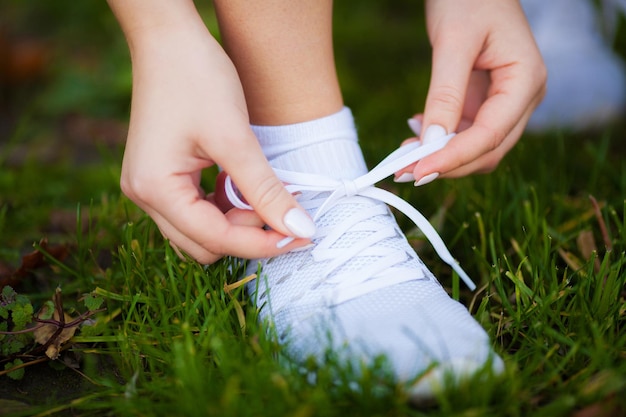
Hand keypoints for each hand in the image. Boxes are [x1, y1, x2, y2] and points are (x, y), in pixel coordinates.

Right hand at [111, 1, 313, 263]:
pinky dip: (224, 207)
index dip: (261, 243)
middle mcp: (145, 195)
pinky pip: (196, 210)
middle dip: (246, 234)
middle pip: (204, 245)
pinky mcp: (162, 177)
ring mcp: (150, 187)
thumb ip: (266, 190)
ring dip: (237, 222)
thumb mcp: (236, 138)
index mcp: (155, 188)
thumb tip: (301, 231)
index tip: (302, 237)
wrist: (169, 37)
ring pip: (201, 231)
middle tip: (283, 212)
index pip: (215, 239)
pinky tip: (246, 187)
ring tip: (267, 196)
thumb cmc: (196, 77)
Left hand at [395, 0, 545, 182]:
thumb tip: (431, 143)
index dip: (454, 158)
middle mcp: (523, 97)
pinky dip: (442, 141)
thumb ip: (445, 94)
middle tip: (404, 171)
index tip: (418, 171)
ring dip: (442, 157)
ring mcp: (507, 102)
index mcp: (526, 80)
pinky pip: (467, 133)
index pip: (490, 135)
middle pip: (488, 149)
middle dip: (446, 164)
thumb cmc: (469, 0)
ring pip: (477, 147)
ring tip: (404, 155)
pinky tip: (418, 134)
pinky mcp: (488, 102)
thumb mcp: (453, 43)